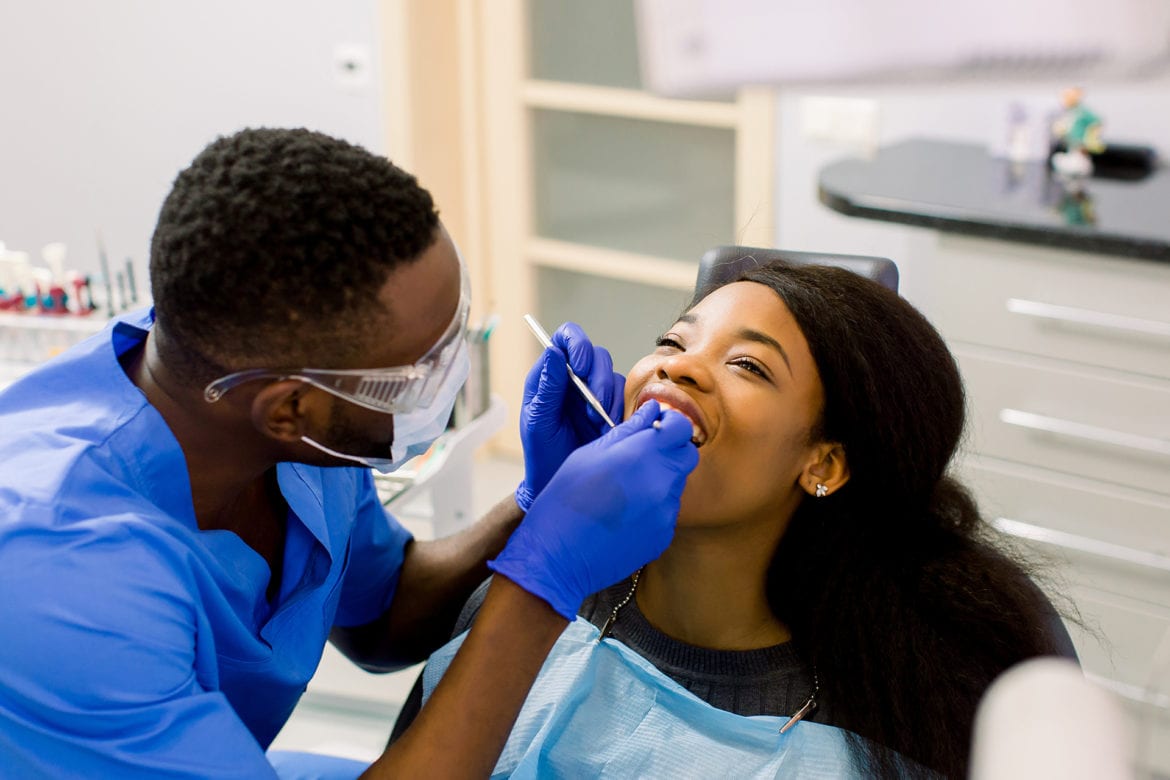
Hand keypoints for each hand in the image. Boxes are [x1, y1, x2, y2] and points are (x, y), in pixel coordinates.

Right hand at [490, 401, 698, 619]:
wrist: (557, 557)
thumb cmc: (564, 500)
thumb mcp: (588, 454)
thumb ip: (627, 430)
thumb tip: (651, 409)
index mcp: (641, 455)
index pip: (681, 427)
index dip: (670, 424)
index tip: (655, 428)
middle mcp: (661, 482)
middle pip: (687, 456)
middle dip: (671, 451)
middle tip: (642, 456)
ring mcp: (666, 512)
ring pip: (676, 484)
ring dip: (660, 480)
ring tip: (625, 491)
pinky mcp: (664, 536)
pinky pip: (667, 512)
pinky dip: (653, 508)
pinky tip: (625, 515)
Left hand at [514, 322, 623, 511]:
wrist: (558, 483)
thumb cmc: (542, 454)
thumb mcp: (539, 421)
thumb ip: (548, 387)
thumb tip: (553, 352)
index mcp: (550, 375)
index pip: (565, 338)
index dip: (577, 343)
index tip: (582, 366)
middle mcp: (573, 379)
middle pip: (596, 355)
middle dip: (598, 378)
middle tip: (594, 404)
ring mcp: (593, 392)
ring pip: (613, 375)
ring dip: (608, 398)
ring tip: (596, 423)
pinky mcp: (611, 408)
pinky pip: (624, 396)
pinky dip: (618, 410)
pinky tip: (606, 428)